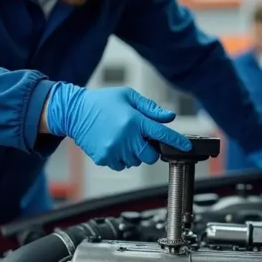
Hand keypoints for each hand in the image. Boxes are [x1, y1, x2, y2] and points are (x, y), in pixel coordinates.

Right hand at [44, 84, 191, 170]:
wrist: (74, 112)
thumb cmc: (103, 102)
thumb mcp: (128, 96)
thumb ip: (150, 108)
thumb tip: (169, 118)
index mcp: (133, 120)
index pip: (161, 134)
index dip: (177, 142)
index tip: (187, 147)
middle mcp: (125, 137)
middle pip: (150, 156)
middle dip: (150, 150)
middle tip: (140, 139)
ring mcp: (113, 149)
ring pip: (135, 162)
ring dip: (134, 154)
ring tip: (123, 138)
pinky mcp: (103, 158)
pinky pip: (121, 165)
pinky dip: (121, 158)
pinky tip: (114, 145)